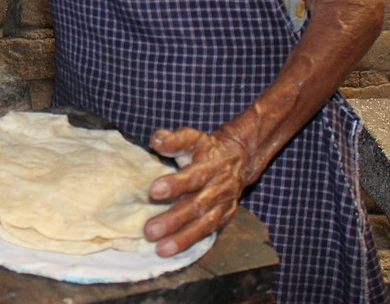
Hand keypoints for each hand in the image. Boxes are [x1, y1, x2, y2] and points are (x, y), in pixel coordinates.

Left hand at [141, 126, 253, 256]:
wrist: (238, 158)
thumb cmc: (206, 149)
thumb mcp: (192, 137)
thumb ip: (174, 139)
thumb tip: (156, 140)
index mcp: (210, 166)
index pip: (193, 176)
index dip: (175, 184)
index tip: (153, 191)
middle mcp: (218, 187)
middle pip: (197, 206)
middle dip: (173, 220)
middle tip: (150, 231)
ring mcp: (223, 205)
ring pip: (204, 225)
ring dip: (183, 239)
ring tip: (161, 249)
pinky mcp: (224, 217)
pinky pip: (209, 233)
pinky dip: (192, 243)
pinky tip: (175, 251)